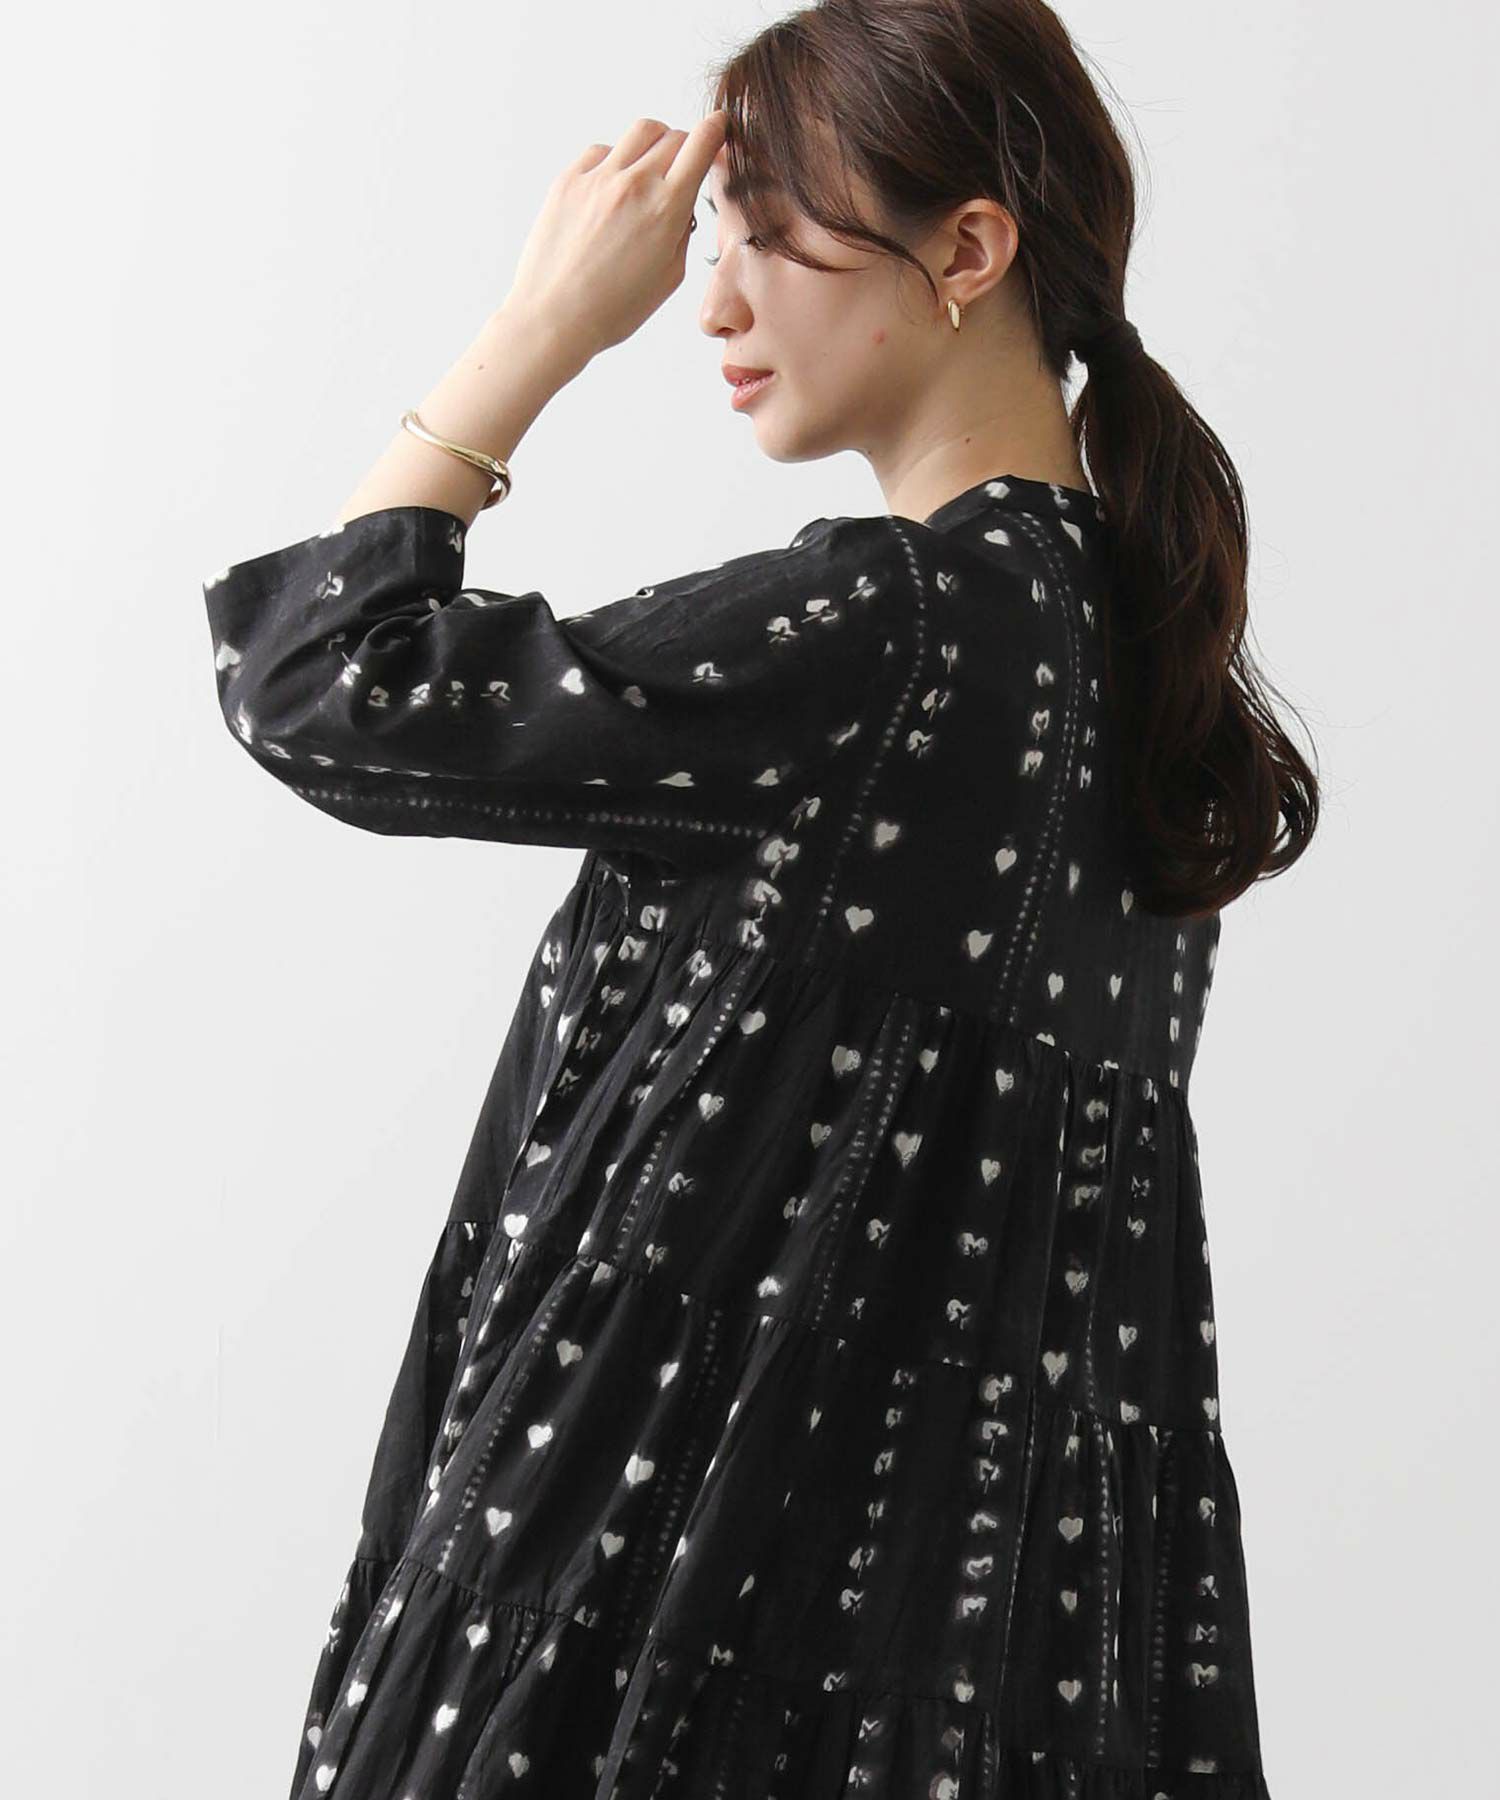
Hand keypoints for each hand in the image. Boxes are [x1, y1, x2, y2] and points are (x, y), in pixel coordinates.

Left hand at [501, 112, 728, 364]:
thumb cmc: (612, 309)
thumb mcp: (669, 278)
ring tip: (647, 172)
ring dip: (652, 144)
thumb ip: (682, 231)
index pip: (700, 145)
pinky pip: (601, 151)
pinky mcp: (569, 179)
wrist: (554, 318)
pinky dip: (614, 160)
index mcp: (667, 209)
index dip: (716, 131)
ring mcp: (598, 177)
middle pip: (673, 136)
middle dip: (685, 147)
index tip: (719, 127)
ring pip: (639, 133)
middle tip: (681, 168)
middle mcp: (634, 184)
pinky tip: (612, 189)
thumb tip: (683, 202)